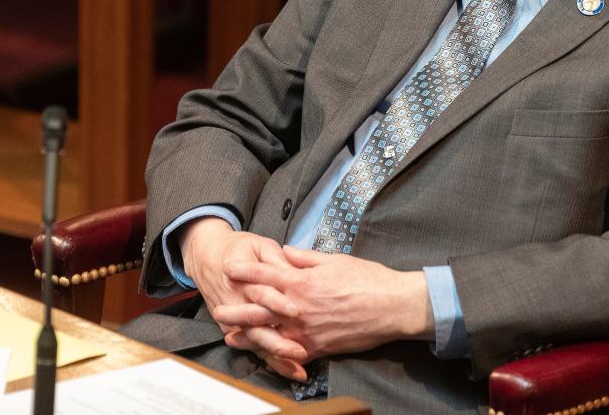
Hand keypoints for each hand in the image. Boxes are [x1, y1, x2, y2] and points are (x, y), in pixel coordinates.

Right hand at [177, 219, 307, 373]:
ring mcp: (233, 318)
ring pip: (254, 341)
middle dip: (277, 340)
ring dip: (275, 355)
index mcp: (244, 277)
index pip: (261, 292)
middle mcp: (236, 301)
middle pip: (256, 325)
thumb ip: (278, 260)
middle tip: (299, 350)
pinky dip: (269, 360)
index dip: (278, 301)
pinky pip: (252, 347)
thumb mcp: (260, 246)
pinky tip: (286, 369)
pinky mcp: (232, 329)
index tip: (295, 310)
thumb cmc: (238, 250)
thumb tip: (297, 272)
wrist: (207, 257)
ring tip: (295, 366)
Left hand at [215, 245, 433, 361]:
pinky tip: (265, 355)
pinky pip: (292, 353)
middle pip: (260, 307)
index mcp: (303, 281)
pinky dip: (277, 355)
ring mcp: (307, 329)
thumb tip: (285, 252)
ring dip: (248, 334)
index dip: (245, 270)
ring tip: (231, 335)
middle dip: (237, 308)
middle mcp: (300, 307)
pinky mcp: (318, 347)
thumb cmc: (367, 279)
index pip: (266, 274)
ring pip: (271, 333)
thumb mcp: (334, 260)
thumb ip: (305, 258)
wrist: (391, 306)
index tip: (228, 267)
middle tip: (217, 308)